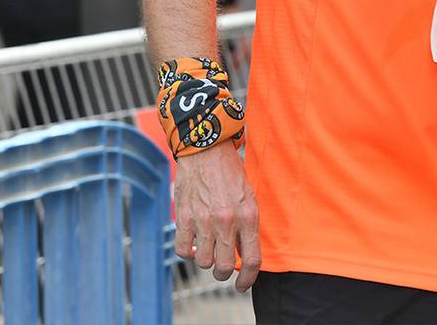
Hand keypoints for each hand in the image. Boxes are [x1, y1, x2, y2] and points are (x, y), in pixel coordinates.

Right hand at [173, 142, 260, 291]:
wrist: (206, 149)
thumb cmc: (230, 174)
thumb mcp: (248, 198)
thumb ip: (247, 227)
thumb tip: (243, 256)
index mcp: (248, 216)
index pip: (252, 260)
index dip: (248, 280)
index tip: (242, 286)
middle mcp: (227, 221)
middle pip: (225, 267)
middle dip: (224, 273)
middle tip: (222, 267)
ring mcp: (204, 220)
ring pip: (204, 262)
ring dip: (205, 259)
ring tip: (207, 246)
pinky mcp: (185, 218)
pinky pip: (184, 250)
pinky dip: (188, 250)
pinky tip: (193, 240)